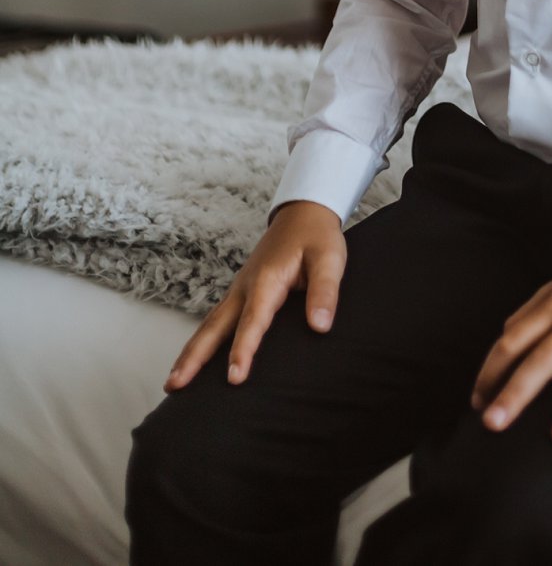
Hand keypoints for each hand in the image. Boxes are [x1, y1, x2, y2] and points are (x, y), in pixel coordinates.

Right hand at [163, 200, 345, 391]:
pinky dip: (202, 341)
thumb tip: (319, 326)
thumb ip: (324, 292)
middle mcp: (246, 287)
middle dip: (194, 357)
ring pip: (210, 325)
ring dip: (190, 353)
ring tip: (173, 383)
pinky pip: (217, 320)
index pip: (252, 321)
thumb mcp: (330, 259)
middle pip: (214, 326)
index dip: (243, 350)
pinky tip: (195, 360)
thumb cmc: (316, 236)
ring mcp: (239, 289)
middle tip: (174, 386)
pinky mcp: (241, 293)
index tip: (234, 378)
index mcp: (267, 280)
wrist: (302, 213)